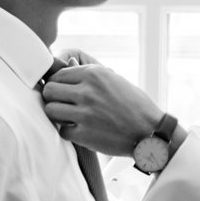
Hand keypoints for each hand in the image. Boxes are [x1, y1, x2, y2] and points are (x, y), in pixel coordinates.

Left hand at [42, 60, 163, 156]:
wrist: (150, 132)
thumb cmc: (134, 105)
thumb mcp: (114, 80)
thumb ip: (89, 75)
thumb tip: (64, 66)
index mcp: (93, 74)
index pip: (57, 75)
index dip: (58, 84)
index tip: (64, 92)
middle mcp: (87, 91)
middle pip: (49, 91)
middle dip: (53, 98)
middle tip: (63, 104)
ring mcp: (85, 114)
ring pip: (50, 110)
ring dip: (57, 115)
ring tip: (69, 117)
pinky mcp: (84, 134)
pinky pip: (61, 130)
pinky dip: (68, 132)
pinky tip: (80, 130)